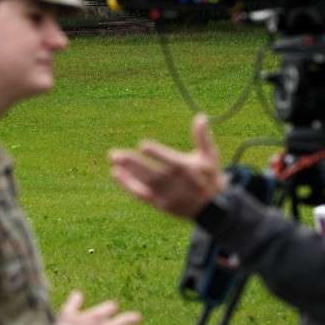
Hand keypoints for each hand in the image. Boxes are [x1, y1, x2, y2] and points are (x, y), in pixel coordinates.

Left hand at [108, 113, 224, 219]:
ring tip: (113, 159)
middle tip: (117, 154)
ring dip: (128, 173)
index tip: (143, 144)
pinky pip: (141, 195)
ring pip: (145, 184)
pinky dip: (127, 185)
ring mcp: (167, 196)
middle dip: (135, 164)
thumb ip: (203, 138)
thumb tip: (201, 116)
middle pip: (153, 174)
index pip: (171, 162)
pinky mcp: (159, 204)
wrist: (210, 208)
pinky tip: (116, 173)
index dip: (158, 154)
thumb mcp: (210, 157)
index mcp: (189, 170)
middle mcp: (177, 184)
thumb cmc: (208, 176)